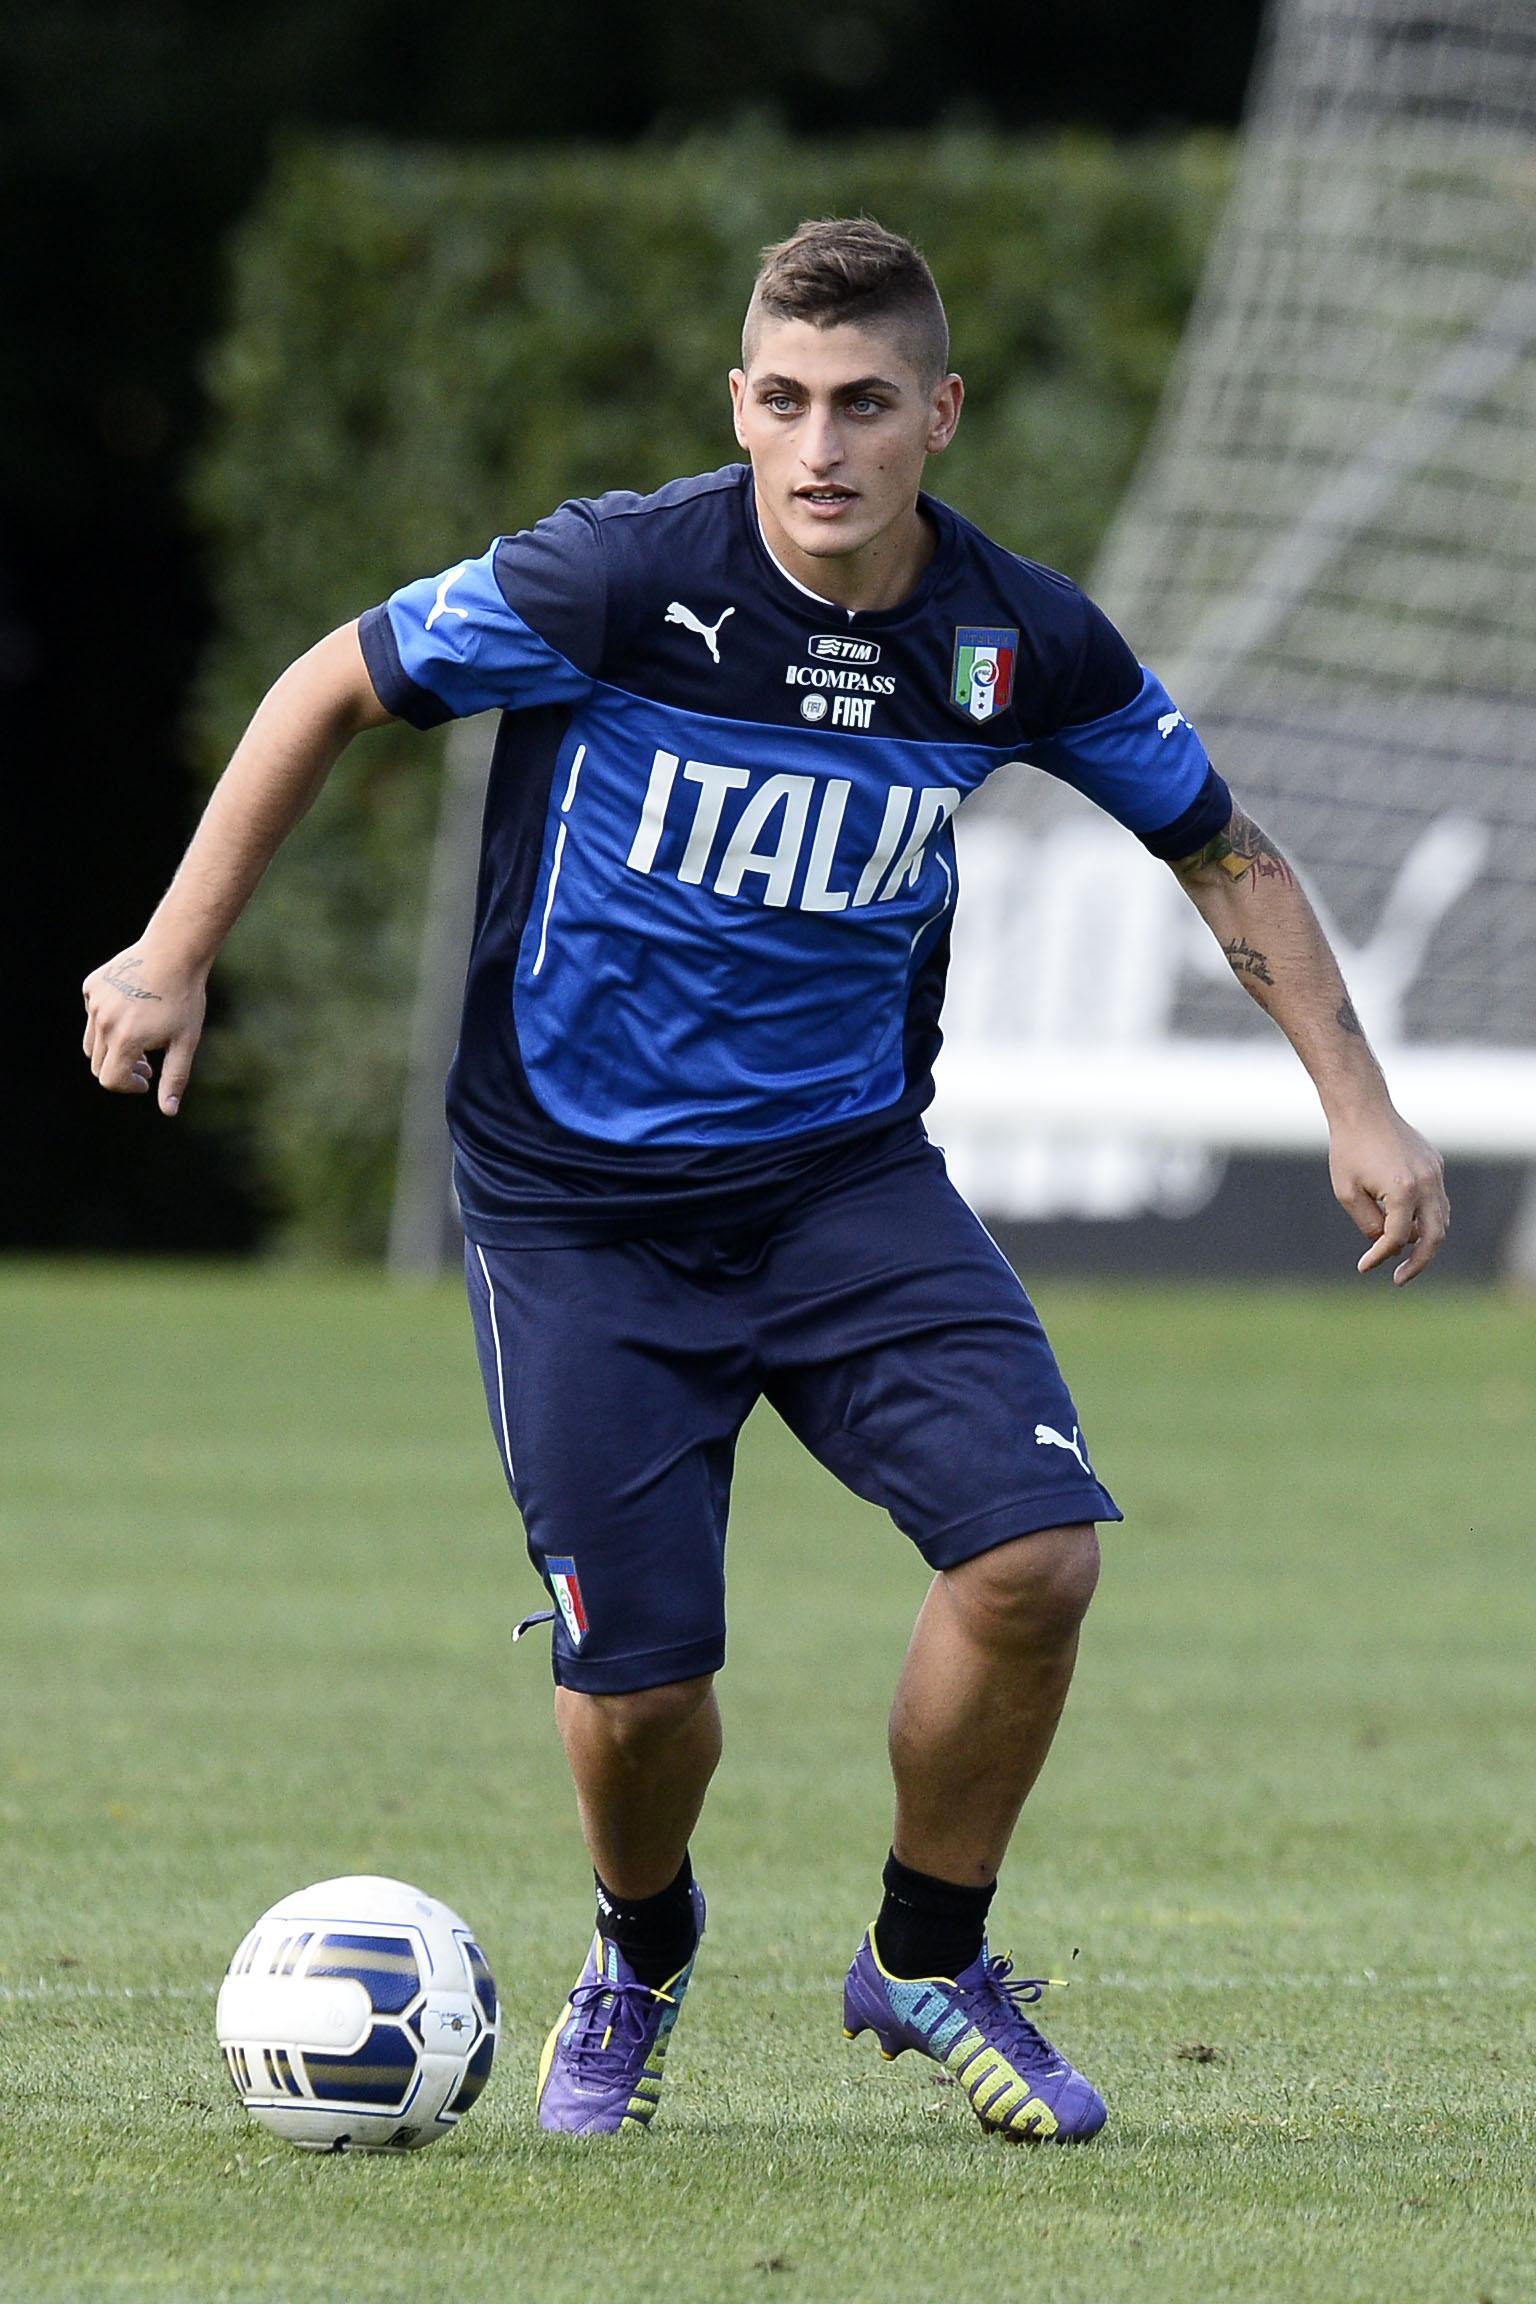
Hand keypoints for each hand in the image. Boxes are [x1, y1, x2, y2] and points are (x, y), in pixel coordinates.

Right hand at [81, 945, 207, 1115]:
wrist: (175, 952)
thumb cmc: (185, 998)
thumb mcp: (185, 1042)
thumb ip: (174, 1078)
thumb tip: (169, 1111)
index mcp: (125, 1039)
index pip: (111, 1080)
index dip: (129, 1086)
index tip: (147, 1081)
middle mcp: (104, 1022)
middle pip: (99, 1064)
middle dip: (122, 1069)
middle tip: (149, 1063)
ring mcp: (95, 1002)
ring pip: (92, 1041)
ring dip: (112, 1049)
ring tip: (140, 1040)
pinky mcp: (91, 986)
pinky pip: (92, 1014)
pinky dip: (107, 1021)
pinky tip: (132, 1011)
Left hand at [1328, 1107, 1448, 1284]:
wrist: (1363, 1110)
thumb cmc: (1348, 1150)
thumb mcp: (1347, 1192)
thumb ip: (1369, 1223)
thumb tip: (1388, 1245)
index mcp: (1402, 1190)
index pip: (1397, 1237)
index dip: (1380, 1256)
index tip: (1363, 1267)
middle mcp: (1426, 1183)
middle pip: (1434, 1236)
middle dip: (1419, 1263)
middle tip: (1400, 1279)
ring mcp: (1434, 1173)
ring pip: (1441, 1219)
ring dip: (1426, 1241)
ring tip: (1404, 1256)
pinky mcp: (1435, 1165)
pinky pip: (1438, 1200)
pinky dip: (1427, 1218)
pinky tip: (1407, 1227)